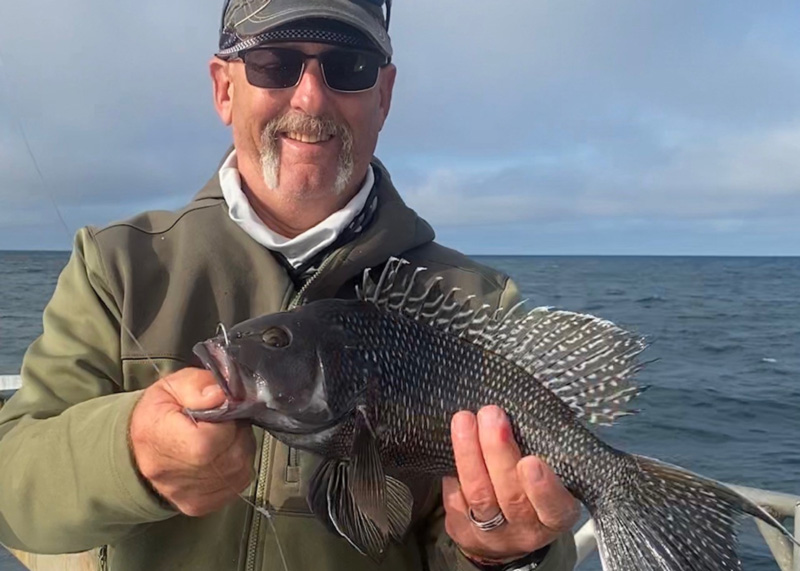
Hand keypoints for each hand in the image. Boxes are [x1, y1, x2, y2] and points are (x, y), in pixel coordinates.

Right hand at [129, 367, 254, 516]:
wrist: (137, 450)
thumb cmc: (158, 415)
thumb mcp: (172, 386)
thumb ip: (199, 385)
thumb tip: (222, 395)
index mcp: (164, 441)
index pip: (214, 438)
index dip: (226, 420)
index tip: (217, 411)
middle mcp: (175, 476)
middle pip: (234, 453)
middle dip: (236, 432)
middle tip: (220, 423)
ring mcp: (189, 495)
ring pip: (241, 467)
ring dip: (239, 448)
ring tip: (218, 438)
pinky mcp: (201, 505)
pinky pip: (238, 482)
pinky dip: (235, 466)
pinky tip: (218, 456)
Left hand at [442, 406, 579, 563]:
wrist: (505, 533)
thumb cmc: (530, 492)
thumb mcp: (550, 479)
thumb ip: (541, 454)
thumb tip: (516, 411)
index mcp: (555, 517)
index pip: (554, 507)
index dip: (543, 487)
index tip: (530, 462)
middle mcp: (526, 531)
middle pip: (511, 495)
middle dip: (498, 452)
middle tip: (491, 415)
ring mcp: (493, 535)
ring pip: (479, 495)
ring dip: (469, 453)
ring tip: (464, 420)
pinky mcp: (463, 531)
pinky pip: (455, 498)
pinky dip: (454, 468)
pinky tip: (450, 443)